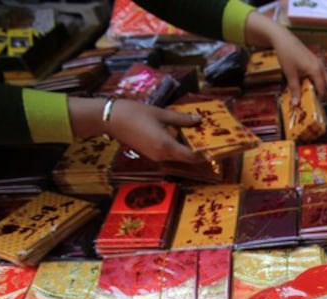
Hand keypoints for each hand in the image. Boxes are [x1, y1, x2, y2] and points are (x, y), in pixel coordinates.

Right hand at [68, 97, 201, 162]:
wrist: (109, 119)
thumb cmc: (134, 113)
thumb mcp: (160, 113)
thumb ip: (180, 118)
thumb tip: (198, 119)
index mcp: (166, 146)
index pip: (192, 157)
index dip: (205, 154)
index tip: (217, 148)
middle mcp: (162, 156)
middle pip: (186, 158)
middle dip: (199, 151)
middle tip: (212, 140)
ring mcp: (155, 157)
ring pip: (178, 156)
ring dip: (189, 149)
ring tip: (201, 136)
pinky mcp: (150, 154)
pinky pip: (169, 153)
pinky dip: (178, 147)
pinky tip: (183, 135)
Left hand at [245, 12, 326, 102]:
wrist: (283, 38)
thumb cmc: (287, 55)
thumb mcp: (290, 74)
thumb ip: (295, 89)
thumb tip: (296, 104)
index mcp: (316, 70)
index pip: (323, 89)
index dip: (320, 99)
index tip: (316, 108)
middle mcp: (321, 66)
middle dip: (325, 94)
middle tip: (316, 102)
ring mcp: (319, 62)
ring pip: (326, 78)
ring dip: (322, 87)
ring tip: (312, 94)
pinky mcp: (315, 60)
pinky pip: (321, 73)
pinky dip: (318, 80)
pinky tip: (308, 83)